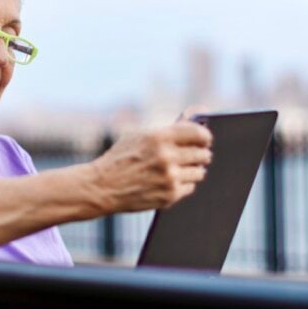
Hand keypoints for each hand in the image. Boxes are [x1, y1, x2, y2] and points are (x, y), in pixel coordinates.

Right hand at [88, 112, 212, 213]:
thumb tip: (197, 112)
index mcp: (159, 137)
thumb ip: (170, 126)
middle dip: (200, 154)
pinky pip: (190, 187)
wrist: (102, 186)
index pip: (199, 133)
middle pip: (203, 154)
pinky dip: (183, 183)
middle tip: (193, 154)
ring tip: (179, 168)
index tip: (204, 139)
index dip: (205, 136)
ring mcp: (169, 178)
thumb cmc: (121, 157)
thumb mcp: (140, 135)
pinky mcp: (169, 196)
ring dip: (192, 169)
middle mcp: (167, 157)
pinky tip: (169, 180)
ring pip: (199, 172)